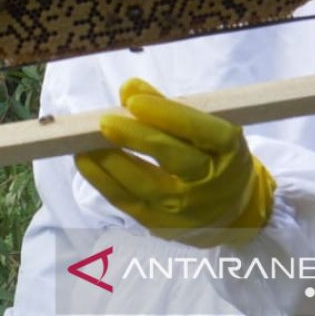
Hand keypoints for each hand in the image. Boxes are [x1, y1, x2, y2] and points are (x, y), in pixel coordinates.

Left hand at [75, 78, 275, 246]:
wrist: (231, 211)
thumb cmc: (212, 156)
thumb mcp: (206, 127)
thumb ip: (167, 106)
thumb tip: (128, 89)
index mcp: (229, 150)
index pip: (202, 131)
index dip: (167, 115)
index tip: (134, 101)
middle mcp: (212, 183)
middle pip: (172, 158)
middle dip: (135, 138)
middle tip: (104, 122)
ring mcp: (186, 210)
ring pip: (143, 184)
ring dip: (109, 160)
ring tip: (83, 140)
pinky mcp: (161, 225)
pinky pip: (126, 202)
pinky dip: (101, 180)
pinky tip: (85, 160)